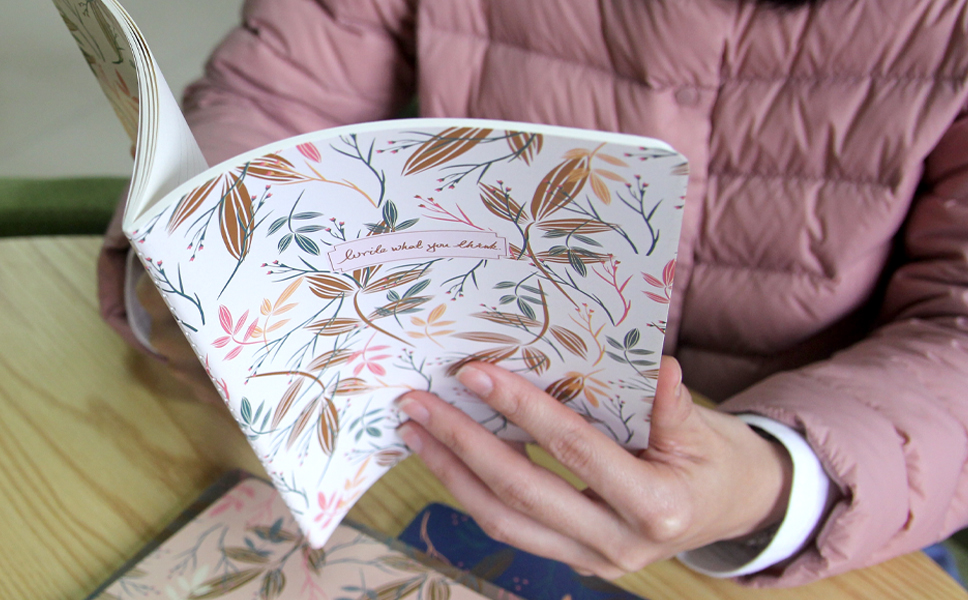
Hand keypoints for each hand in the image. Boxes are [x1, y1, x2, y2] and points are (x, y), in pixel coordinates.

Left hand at [396, 356, 790, 578]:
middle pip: (523, 492)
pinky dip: (472, 492)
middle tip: (419, 404)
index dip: (524, 411)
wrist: (734, 511)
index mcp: (657, 507)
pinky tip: (445, 458)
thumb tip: (660, 368)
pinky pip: (511, 529)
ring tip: (415, 432)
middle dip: (463, 445)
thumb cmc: (716, 461)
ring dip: (452, 474)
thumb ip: (674, 406)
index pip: (574, 451)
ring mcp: (592, 559)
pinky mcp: (573, 559)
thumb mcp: (706, 431)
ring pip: (504, 521)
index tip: (476, 374)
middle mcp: (618, 543)